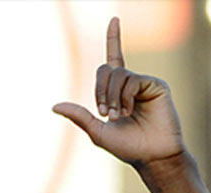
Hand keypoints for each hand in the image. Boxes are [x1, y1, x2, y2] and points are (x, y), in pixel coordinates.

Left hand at [53, 17, 184, 165]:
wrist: (151, 156)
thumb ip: (79, 116)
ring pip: (117, 75)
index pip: (114, 59)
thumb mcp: (97, 131)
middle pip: (106, 69)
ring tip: (118, 116)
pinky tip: (129, 111)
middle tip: (104, 114)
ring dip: (111, 97)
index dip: (114, 38)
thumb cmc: (127, 147)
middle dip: (99, 91)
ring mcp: (144, 83)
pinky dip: (124, 97)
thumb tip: (54, 106)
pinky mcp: (156, 85)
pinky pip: (131, 80)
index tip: (114, 18)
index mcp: (117, 91)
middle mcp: (131, 83)